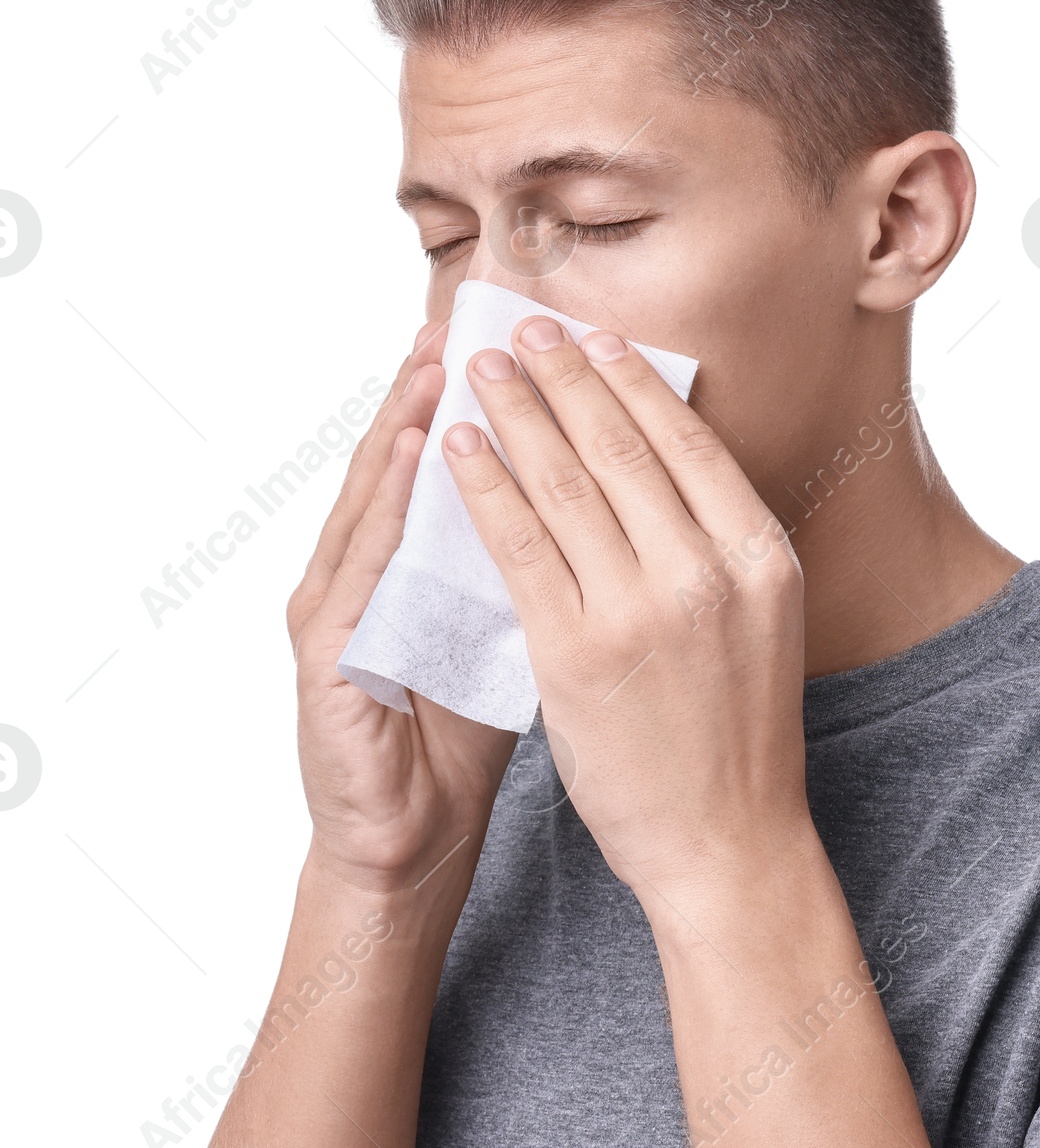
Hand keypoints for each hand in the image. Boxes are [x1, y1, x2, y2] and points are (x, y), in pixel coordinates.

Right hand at [287, 322, 517, 894]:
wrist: (413, 836)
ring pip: (375, 491)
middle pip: (409, 457)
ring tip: (442, 350)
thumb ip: (538, 559)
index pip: (457, 463)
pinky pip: (359, 563)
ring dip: (407, 416)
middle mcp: (371, 569)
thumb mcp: (514, 628)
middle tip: (481, 310)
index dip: (491, 400)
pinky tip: (410, 448)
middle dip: (445, 382)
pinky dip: (384, 500)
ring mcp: (338, 604)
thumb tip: (608, 488)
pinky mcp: (322, 650)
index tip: (530, 333)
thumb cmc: (465, 730)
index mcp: (420, 563)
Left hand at [441, 316, 812, 908]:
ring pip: (564, 483)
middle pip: (621, 446)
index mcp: (760, 556)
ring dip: (514, 412)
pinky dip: (483, 487)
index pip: (686, 442)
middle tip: (523, 326)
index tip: (593, 336)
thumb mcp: (759, 619)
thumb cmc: (739, 731)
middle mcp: (706, 571)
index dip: (630, 381)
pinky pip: (518, 546)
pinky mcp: (574, 653)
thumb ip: (716, 543)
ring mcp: (639, 611)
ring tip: (480, 366)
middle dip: (563, 375)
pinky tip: (457, 448)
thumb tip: (661, 459)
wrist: (725, 841)